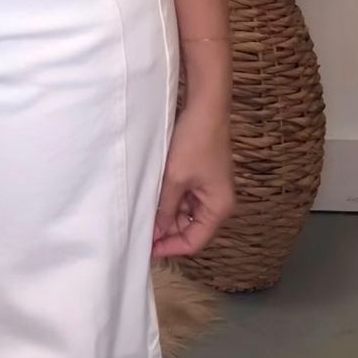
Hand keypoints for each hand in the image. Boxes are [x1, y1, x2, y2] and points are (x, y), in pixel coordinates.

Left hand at [152, 100, 234, 259]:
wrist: (205, 108)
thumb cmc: (195, 142)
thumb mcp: (175, 179)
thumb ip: (165, 208)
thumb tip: (155, 232)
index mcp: (219, 208)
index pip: (194, 241)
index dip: (170, 247)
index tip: (147, 249)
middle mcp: (217, 202)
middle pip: (189, 229)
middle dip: (166, 232)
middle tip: (138, 232)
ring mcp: (209, 190)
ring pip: (184, 214)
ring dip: (165, 215)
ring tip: (141, 215)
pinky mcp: (200, 178)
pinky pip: (184, 198)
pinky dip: (168, 201)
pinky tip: (150, 198)